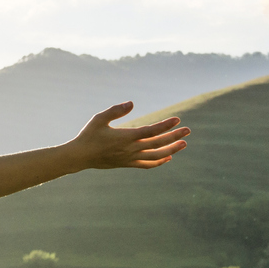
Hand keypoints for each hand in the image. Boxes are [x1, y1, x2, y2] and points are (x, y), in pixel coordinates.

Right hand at [68, 102, 189, 170]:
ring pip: (156, 155)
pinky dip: (159, 162)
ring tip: (183, 144)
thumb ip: (115, 110)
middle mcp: (131, 149)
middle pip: (158, 143)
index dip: (165, 125)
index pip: (151, 130)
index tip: (177, 119)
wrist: (80, 156)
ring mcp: (131, 158)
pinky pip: (147, 164)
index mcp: (126, 137)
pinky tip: (168, 157)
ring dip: (171, 150)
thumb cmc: (88, 135)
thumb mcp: (99, 119)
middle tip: (188, 130)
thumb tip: (131, 103)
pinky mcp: (128, 164)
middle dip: (174, 136)